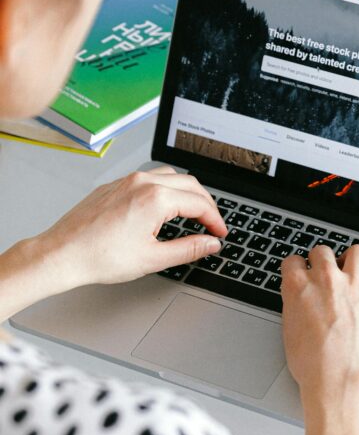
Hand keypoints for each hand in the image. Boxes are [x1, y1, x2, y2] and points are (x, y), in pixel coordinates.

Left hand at [37, 166, 226, 289]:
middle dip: (205, 204)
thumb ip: (188, 249)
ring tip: (191, 213)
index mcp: (156, 199)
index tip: (220, 233)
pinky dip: (165, 190)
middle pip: (190, 184)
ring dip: (186, 193)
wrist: (62, 254)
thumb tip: (210, 244)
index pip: (200, 204)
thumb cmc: (99, 257)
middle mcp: (142, 183)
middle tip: (211, 224)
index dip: (215, 220)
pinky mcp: (114, 185)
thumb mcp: (153, 258)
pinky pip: (148, 179)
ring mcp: (127, 181)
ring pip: (170, 176)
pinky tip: (163, 208)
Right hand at [280, 244, 358, 404]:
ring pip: (358, 253)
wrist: (334, 382)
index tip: (301, 274)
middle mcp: (326, 282)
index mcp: (298, 288)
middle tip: (325, 272)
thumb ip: (295, 308)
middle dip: (323, 259)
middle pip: (323, 251)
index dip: (297, 269)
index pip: (293, 262)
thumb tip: (300, 303)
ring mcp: (353, 290)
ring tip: (355, 268)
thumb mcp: (289, 332)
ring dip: (356, 259)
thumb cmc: (311, 366)